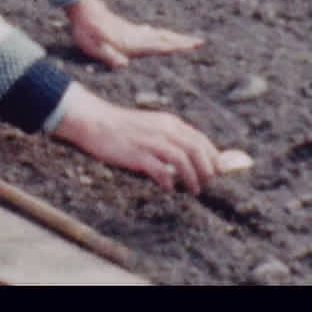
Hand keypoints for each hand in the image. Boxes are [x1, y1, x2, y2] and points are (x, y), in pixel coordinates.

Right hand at [51, 86, 222, 192]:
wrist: (95, 120)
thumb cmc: (124, 127)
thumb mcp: (152, 126)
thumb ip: (171, 137)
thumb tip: (191, 154)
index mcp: (169, 122)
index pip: (200, 140)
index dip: (213, 157)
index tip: (217, 172)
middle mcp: (163, 130)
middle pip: (196, 149)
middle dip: (207, 169)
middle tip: (208, 183)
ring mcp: (150, 142)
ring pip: (182, 160)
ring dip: (192, 177)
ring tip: (195, 190)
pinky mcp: (137, 154)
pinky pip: (160, 170)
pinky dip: (168, 181)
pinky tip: (168, 188)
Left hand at [65, 0, 202, 67]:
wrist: (81, 7)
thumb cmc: (87, 30)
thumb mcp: (94, 46)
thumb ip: (109, 56)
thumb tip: (123, 64)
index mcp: (133, 42)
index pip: (161, 45)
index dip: (178, 46)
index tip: (196, 44)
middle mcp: (136, 35)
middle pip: (164, 38)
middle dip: (182, 40)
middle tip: (200, 41)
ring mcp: (131, 30)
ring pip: (157, 34)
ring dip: (172, 36)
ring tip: (184, 38)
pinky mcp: (124, 27)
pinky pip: (147, 32)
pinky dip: (156, 33)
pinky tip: (153, 32)